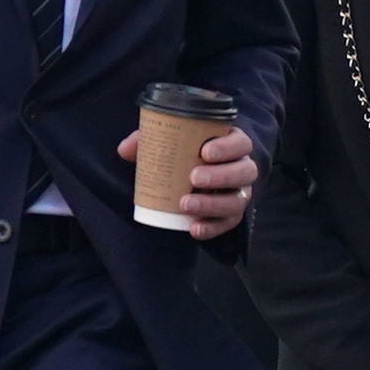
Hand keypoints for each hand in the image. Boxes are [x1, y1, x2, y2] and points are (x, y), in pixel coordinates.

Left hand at [114, 122, 257, 238]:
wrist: (192, 175)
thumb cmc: (183, 152)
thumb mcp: (168, 141)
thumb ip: (148, 140)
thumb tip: (125, 150)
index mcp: (232, 144)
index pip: (240, 143)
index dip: (228, 147)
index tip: (204, 152)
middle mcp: (242, 168)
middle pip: (245, 172)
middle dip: (221, 176)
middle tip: (193, 178)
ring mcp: (240, 192)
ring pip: (238, 200)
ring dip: (214, 204)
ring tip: (185, 204)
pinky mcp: (233, 214)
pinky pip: (229, 223)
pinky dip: (213, 228)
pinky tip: (194, 229)